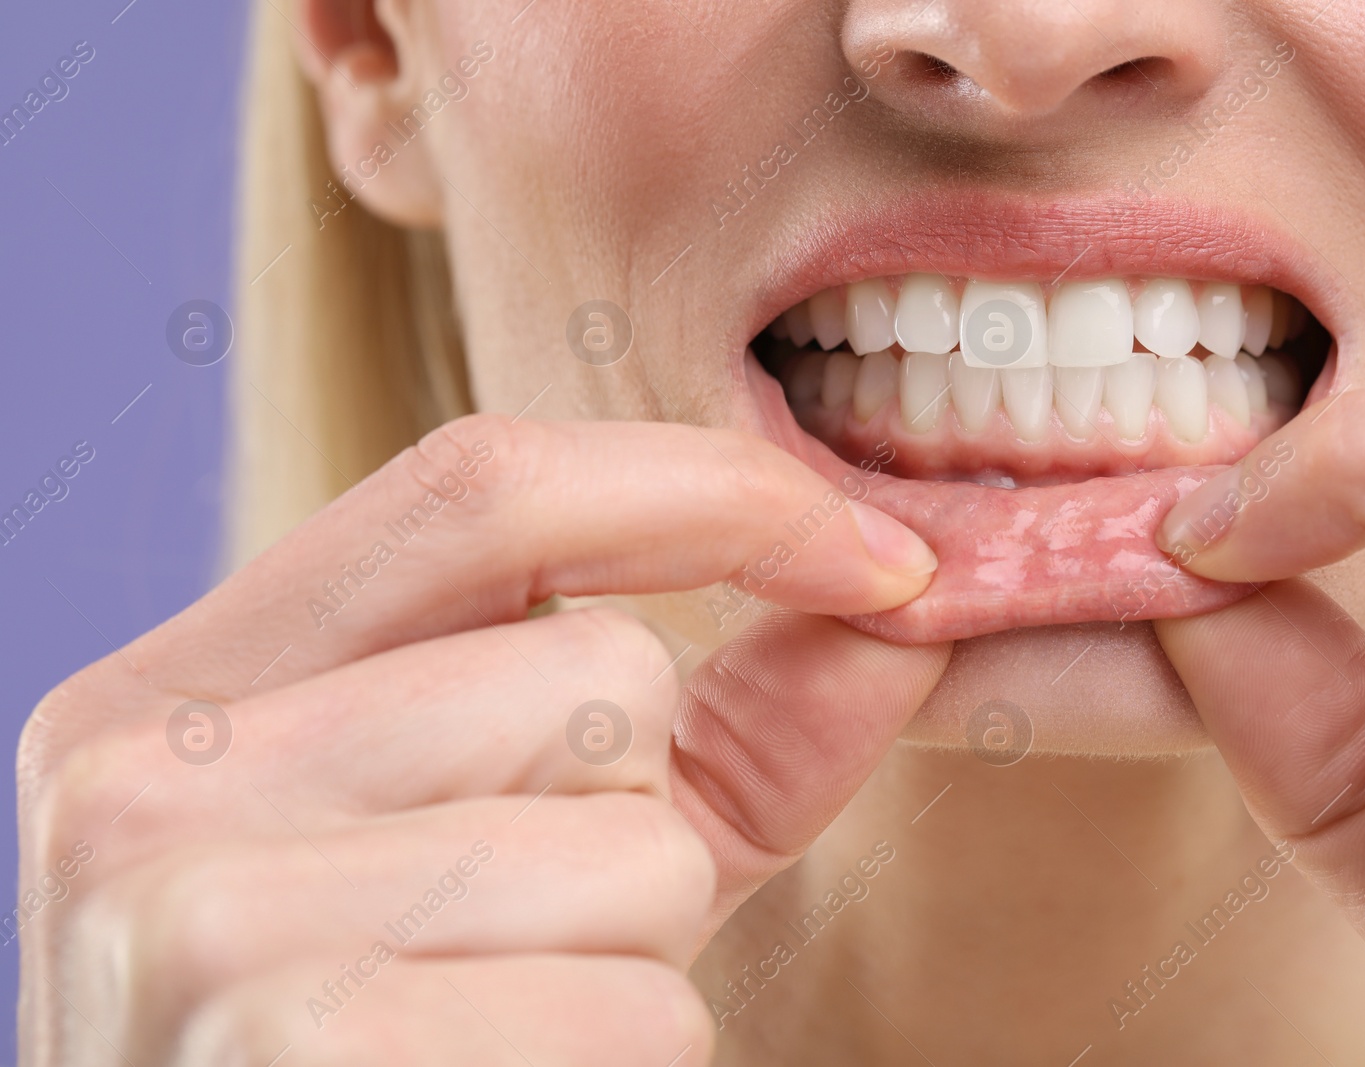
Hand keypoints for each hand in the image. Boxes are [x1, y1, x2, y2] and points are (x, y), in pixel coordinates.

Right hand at [18, 413, 948, 1065]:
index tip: (883, 558)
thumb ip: (731, 724)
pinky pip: (631, 1005)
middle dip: (643, 816)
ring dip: (638, 954)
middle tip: (518, 940)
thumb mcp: (560, 853)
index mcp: (184, 689)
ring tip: (502, 1024)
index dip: (712, 493)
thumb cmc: (428, 1038)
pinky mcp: (286, 1049)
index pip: (480, 488)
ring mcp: (189, 924)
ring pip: (635, 846)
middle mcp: (140, 779)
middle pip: (594, 675)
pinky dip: (622, 1061)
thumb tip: (911, 599)